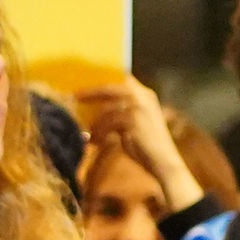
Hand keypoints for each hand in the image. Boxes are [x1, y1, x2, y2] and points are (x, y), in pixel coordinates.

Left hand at [71, 77, 204, 211]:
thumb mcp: (136, 122)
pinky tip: (96, 143)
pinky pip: (108, 124)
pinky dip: (99, 134)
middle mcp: (143, 97)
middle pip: (110, 88)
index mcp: (145, 94)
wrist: (163, 161)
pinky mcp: (133, 121)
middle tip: (75, 97)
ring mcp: (138, 108)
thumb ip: (122, 111)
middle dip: (91, 92)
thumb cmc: (147, 145)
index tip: (88, 82)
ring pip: (106, 110)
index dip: (104, 78)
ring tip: (89, 134)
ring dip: (95, 123)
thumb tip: (95, 108)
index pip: (123, 78)